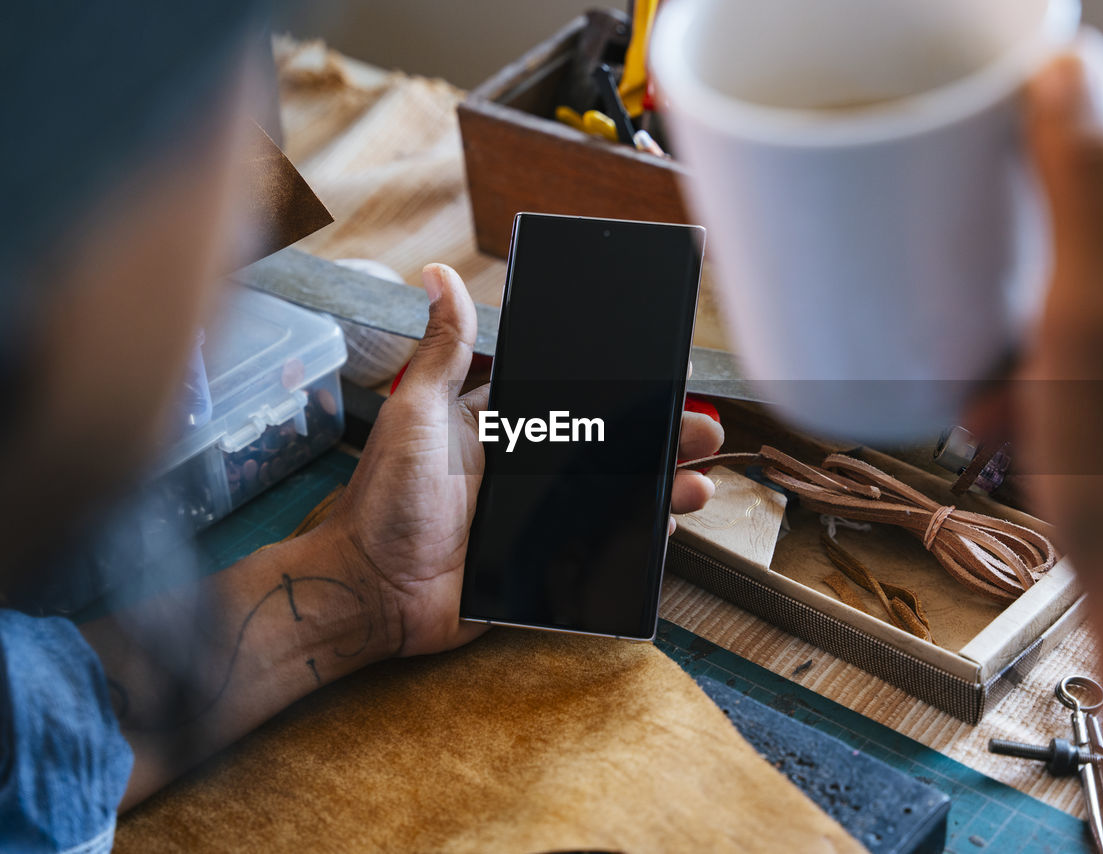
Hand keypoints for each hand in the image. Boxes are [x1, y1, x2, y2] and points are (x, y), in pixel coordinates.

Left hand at [323, 264, 722, 659]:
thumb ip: (442, 350)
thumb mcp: (417, 413)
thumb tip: (437, 273)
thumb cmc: (385, 500)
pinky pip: (601, 550)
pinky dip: (637, 541)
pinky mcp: (542, 564)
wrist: (373, 590)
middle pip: (606, 448)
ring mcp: (536, 518)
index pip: (572, 400)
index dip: (619, 392)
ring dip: (661, 487)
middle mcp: (524, 469)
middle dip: (658, 438)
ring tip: (698, 482)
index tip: (661, 378)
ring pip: (614, 497)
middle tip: (701, 430)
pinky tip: (666, 529)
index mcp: (499, 426)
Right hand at [1019, 33, 1102, 583]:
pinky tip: (1055, 430)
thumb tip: (1073, 70)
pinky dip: (1092, 387)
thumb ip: (1090, 180)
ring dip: (1060, 346)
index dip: (1062, 195)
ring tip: (1019, 407)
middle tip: (1008, 353)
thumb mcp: (1094, 318)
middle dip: (1053, 291)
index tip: (1011, 242)